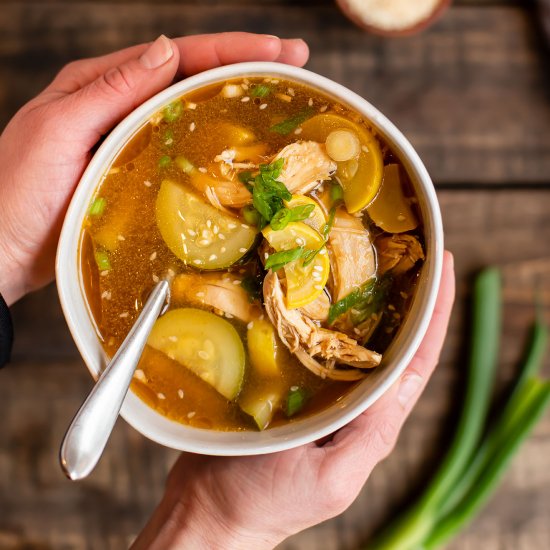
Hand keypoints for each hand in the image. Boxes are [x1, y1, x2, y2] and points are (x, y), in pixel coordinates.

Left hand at [0, 33, 308, 304]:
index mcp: (98, 85)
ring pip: (189, 111)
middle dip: (244, 65)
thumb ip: (113, 89)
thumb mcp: (60, 129)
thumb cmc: (16, 191)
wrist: (1, 252)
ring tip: (278, 92)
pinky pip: (180, 151)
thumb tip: (168, 51)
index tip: (277, 49)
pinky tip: (236, 143)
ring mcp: (130, 142)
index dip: (229, 49)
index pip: (174, 57)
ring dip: (234, 99)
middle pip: (189, 77)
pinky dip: (211, 142)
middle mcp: (118, 107)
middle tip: (293, 61)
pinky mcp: (136, 175)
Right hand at [132, 252, 455, 549]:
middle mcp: (348, 397)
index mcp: (370, 420)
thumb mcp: (331, 477)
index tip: (442, 267)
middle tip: (401, 246)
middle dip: (400, 294)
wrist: (207, 506)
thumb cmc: (266, 502)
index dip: (436, 315)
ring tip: (356, 250)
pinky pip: (302, 335)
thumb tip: (398, 379)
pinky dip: (309, 307)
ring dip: (355, 293)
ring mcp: (314, 385)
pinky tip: (301, 281)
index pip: (416, 361)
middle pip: (385, 337)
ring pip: (344, 331)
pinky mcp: (279, 377)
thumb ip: (368, 433)